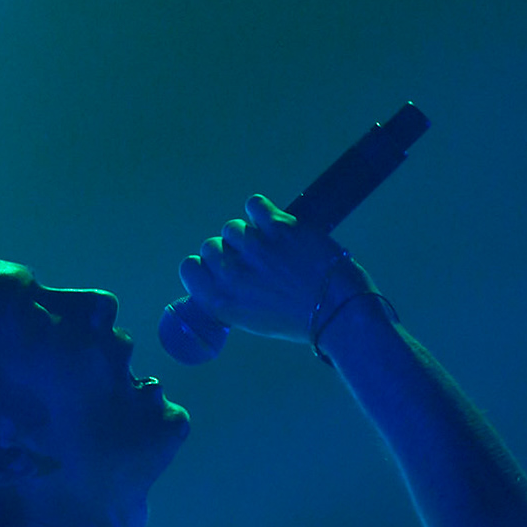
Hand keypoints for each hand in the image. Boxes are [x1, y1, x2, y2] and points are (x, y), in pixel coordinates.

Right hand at [178, 195, 375, 342]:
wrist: (338, 310)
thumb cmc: (298, 320)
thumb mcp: (253, 320)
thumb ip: (231, 296)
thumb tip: (222, 273)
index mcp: (221, 301)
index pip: (188, 268)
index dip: (204, 265)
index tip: (220, 267)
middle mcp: (232, 274)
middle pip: (210, 245)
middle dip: (229, 250)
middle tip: (252, 260)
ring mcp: (255, 248)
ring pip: (233, 227)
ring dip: (250, 233)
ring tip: (271, 248)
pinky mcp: (278, 227)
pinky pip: (255, 205)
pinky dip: (264, 211)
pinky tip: (276, 225)